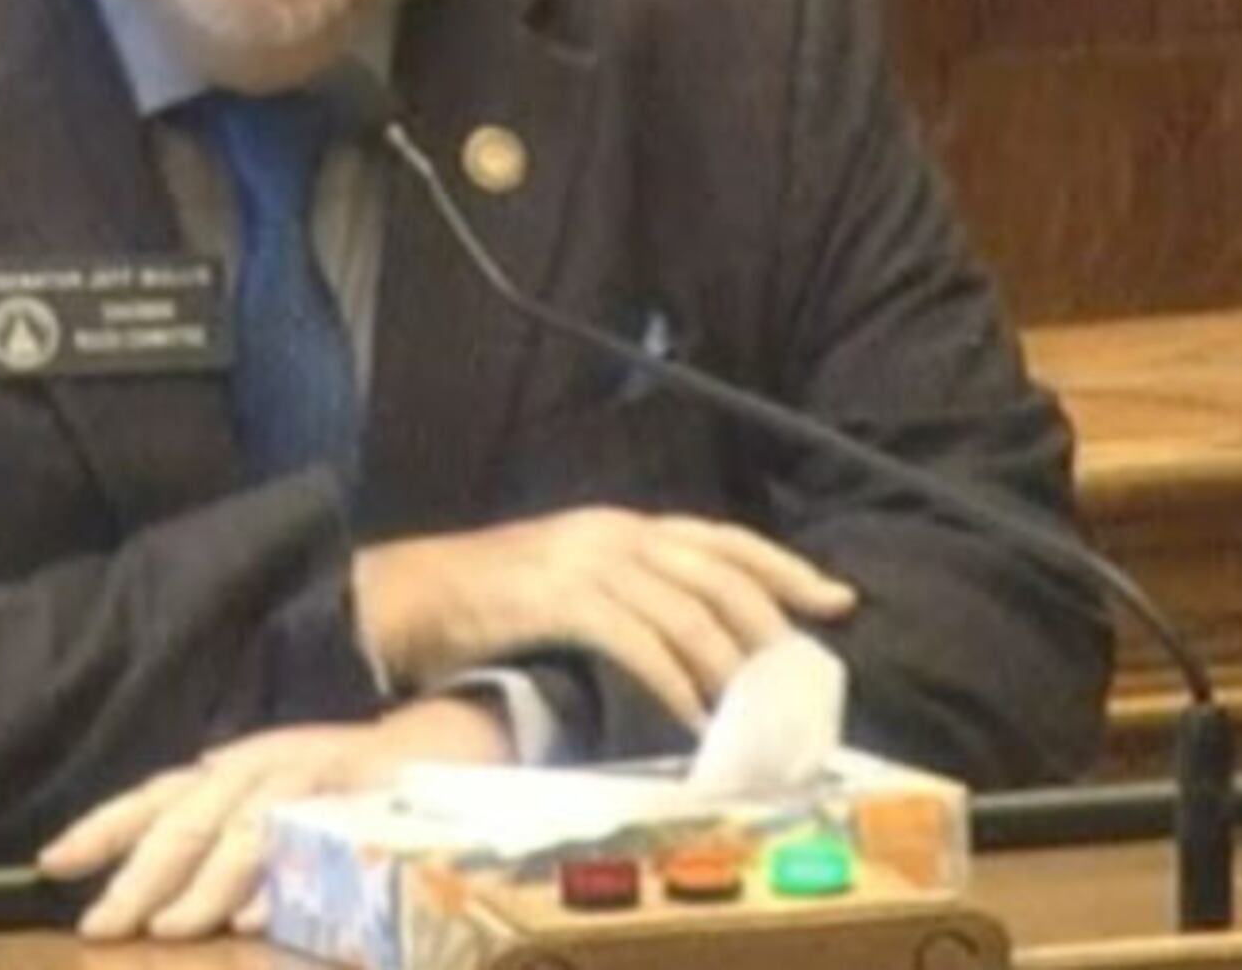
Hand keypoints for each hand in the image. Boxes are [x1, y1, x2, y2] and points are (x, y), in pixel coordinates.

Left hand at [36, 697, 512, 940]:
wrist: (445, 742)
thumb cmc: (343, 786)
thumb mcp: (270, 802)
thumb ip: (221, 840)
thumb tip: (160, 896)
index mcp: (232, 771)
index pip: (153, 798)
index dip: (102, 829)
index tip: (50, 863)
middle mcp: (260, 767)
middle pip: (186, 821)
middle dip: (139, 877)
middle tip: (101, 926)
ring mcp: (310, 780)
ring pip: (241, 833)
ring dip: (202, 886)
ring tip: (169, 929)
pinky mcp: (358, 803)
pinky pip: (312, 845)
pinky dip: (282, 884)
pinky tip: (255, 919)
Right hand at [353, 507, 856, 734]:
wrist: (404, 598)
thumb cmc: (483, 604)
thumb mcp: (568, 583)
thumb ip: (627, 597)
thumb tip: (695, 646)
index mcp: (619, 524)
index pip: (723, 539)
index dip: (785, 568)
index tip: (837, 601)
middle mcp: (612, 532)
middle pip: (719, 573)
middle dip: (769, 627)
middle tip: (796, 681)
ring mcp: (585, 561)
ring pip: (687, 610)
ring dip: (726, 669)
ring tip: (749, 715)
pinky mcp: (558, 597)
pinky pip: (637, 640)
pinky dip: (672, 682)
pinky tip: (690, 718)